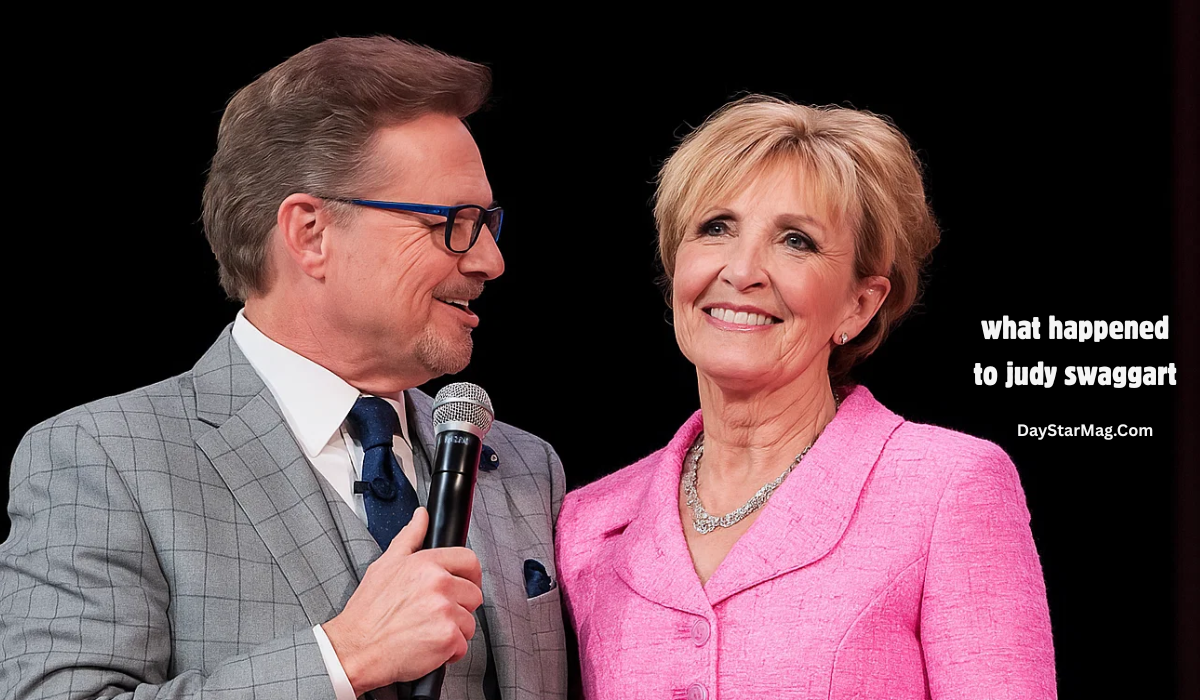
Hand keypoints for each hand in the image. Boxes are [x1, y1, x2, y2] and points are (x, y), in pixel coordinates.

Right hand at [322, 507, 483, 694]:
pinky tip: (427, 647)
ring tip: (426, 632)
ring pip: (469, 622)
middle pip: (474, 595)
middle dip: (459, 607)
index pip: (469, 560)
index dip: (470, 576)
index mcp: (426, 564)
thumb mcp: (385, 565)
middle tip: (435, 615)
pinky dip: (448, 652)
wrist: (355, 649)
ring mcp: (444, 611)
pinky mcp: (447, 638)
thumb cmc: (367, 612)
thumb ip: (410, 537)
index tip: (465, 585)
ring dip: (454, 631)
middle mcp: (438, 584)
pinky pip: (462, 645)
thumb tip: (422, 516)